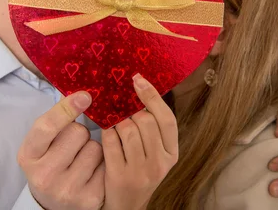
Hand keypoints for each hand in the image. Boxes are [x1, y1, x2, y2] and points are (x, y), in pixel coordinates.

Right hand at [17, 91, 104, 209]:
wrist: (53, 202)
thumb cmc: (49, 162)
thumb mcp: (42, 142)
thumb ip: (56, 117)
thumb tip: (81, 91)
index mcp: (29, 156)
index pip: (47, 126)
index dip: (67, 108)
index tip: (85, 95)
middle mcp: (45, 176)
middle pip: (78, 132)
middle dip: (80, 132)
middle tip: (73, 145)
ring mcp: (67, 190)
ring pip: (96, 148)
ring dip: (94, 149)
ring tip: (82, 160)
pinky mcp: (90, 199)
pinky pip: (107, 165)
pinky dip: (103, 164)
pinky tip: (92, 172)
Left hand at [101, 74, 178, 209]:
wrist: (126, 206)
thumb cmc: (138, 170)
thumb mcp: (154, 152)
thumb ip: (152, 127)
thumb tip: (139, 87)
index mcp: (171, 153)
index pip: (167, 119)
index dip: (152, 97)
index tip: (138, 79)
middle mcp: (160, 163)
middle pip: (145, 122)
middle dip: (130, 112)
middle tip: (122, 110)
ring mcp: (141, 171)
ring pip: (127, 130)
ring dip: (117, 122)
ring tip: (115, 124)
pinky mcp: (120, 176)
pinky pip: (110, 142)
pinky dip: (106, 133)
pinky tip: (106, 133)